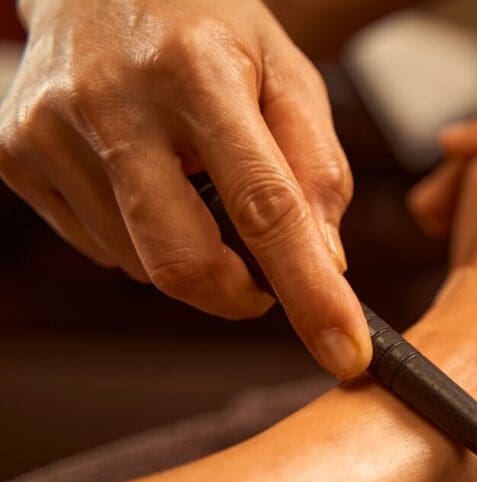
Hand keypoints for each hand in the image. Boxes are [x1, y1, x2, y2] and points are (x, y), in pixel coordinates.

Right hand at [0, 0, 370, 377]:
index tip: (344, 354)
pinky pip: (100, 248)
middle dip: (236, 295)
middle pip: (182, 260)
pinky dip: (141, 238)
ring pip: (141, 264)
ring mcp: (50, 132)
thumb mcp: (286, 73)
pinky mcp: (14, 157)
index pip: (263, 206)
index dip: (308, 292)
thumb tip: (326, 260)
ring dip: (188, 253)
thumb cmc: (208, 29)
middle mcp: (113, 102)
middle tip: (263, 280)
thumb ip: (317, 165)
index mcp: (199, 73)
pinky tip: (144, 178)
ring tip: (189, 178)